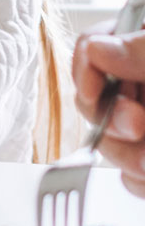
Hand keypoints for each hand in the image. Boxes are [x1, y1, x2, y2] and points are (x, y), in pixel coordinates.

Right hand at [73, 30, 144, 196]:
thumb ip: (143, 48)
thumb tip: (98, 50)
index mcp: (140, 42)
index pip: (92, 49)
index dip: (86, 71)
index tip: (93, 91)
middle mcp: (139, 83)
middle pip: (94, 102)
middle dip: (110, 121)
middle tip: (138, 126)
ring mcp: (144, 122)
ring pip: (110, 144)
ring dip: (128, 158)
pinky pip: (132, 177)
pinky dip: (140, 182)